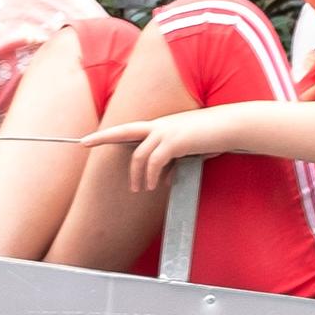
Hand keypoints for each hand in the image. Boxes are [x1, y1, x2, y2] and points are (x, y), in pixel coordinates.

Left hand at [84, 112, 218, 191]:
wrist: (231, 126)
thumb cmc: (213, 136)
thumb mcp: (190, 150)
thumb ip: (174, 161)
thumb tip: (164, 178)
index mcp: (161, 125)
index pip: (128, 128)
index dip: (106, 133)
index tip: (86, 137)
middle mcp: (160, 125)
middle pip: (124, 133)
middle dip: (102, 138)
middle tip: (83, 143)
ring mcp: (166, 132)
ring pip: (140, 155)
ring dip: (138, 175)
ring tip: (141, 190)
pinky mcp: (175, 142)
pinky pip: (155, 162)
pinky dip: (153, 175)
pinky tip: (156, 186)